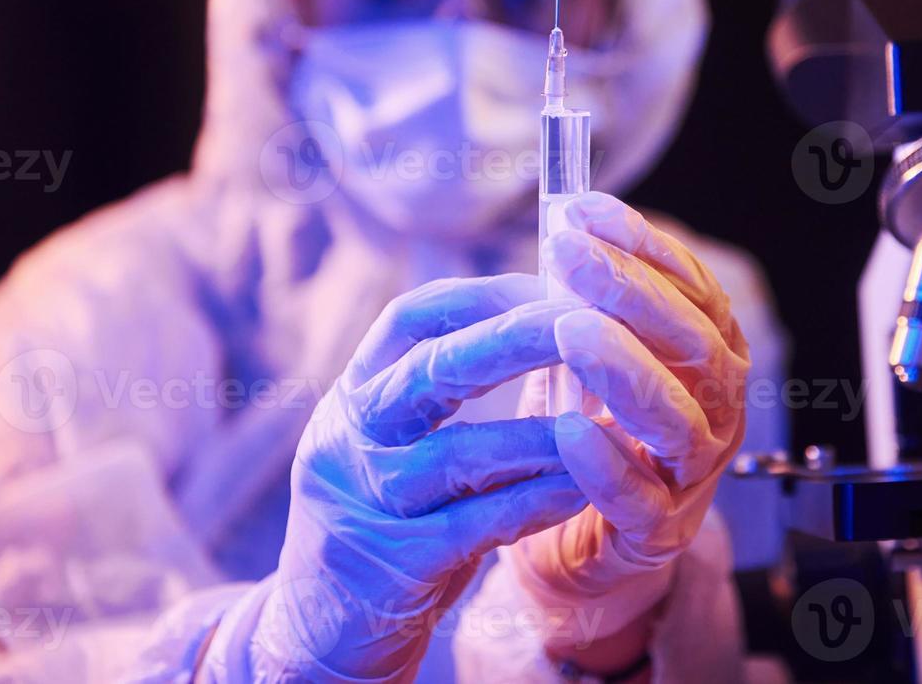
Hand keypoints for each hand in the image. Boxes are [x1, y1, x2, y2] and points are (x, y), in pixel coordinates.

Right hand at [248, 274, 588, 681]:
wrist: (318, 637)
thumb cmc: (385, 527)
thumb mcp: (396, 447)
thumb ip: (445, 398)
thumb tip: (541, 327)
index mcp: (352, 399)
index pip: (409, 320)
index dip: (482, 295)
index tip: (549, 285)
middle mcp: (346, 440)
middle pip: (431, 369)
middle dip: (516, 338)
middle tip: (583, 320)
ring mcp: (363, 504)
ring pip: (457, 454)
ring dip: (540, 434)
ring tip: (604, 418)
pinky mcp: (392, 567)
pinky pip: (477, 525)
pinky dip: (536, 501)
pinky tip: (583, 487)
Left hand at [505, 193, 749, 642]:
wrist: (575, 544)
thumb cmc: (585, 433)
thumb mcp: (585, 356)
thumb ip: (586, 301)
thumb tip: (564, 223)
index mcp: (709, 356)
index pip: (695, 290)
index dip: (645, 246)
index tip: (585, 210)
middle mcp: (716, 409)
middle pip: (697, 345)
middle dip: (632, 292)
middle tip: (569, 254)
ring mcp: (692, 473)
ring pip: (680, 418)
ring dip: (625, 367)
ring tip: (569, 329)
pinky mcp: (656, 532)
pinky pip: (641, 498)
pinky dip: (608, 463)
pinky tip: (568, 428)